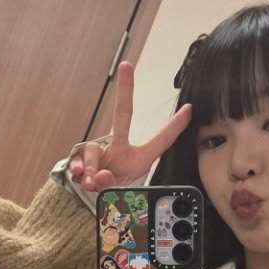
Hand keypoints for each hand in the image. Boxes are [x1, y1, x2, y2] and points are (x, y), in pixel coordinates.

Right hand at [69, 61, 192, 192]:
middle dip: (125, 89)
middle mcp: (120, 148)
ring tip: (92, 184)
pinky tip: (81, 177)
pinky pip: (79, 158)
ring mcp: (101, 151)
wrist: (91, 202)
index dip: (174, 126)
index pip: (160, 140)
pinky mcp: (83, 156)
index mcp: (139, 158)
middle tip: (126, 66)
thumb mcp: (118, 195)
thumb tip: (97, 176)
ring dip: (91, 168)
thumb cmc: (113, 195)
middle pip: (122, 114)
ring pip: (94, 150)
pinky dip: (80, 169)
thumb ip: (110, 185)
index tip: (189, 109)